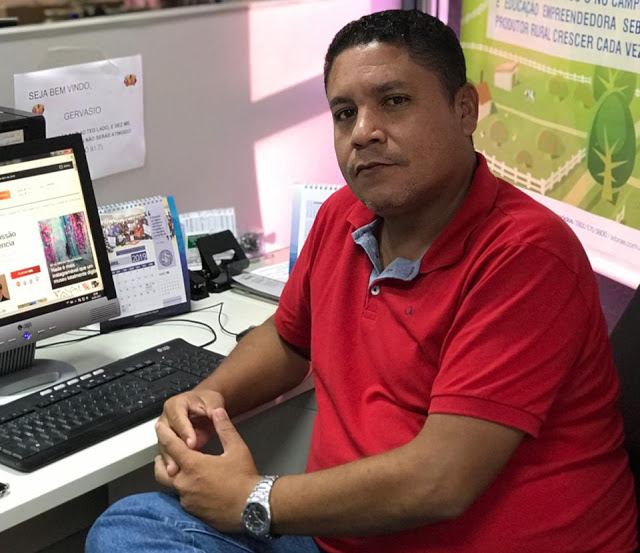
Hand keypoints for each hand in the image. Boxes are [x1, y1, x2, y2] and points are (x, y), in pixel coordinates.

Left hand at [154, 408, 260, 532]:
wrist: (252, 508)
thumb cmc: (244, 477)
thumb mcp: (237, 448)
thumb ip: (224, 428)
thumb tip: (218, 412)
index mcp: (193, 465)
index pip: (171, 446)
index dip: (164, 434)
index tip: (159, 427)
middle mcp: (185, 483)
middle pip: (162, 470)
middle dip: (161, 460)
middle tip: (163, 453)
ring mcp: (187, 499)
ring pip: (172, 486)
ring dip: (173, 475)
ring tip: (178, 469)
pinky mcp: (193, 511)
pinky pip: (183, 498)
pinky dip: (185, 489)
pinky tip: (194, 486)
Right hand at [156, 388, 224, 475]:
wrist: (205, 405)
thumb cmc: (208, 402)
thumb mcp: (213, 401)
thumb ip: (214, 408)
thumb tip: (217, 414)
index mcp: (176, 405)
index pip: (178, 418)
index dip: (185, 431)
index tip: (192, 443)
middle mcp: (167, 417)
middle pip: (166, 434)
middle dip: (172, 449)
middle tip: (179, 463)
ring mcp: (166, 431)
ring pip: (164, 446)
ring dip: (169, 459)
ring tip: (175, 472)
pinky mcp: (168, 442)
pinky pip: (168, 453)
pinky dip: (171, 463)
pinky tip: (175, 474)